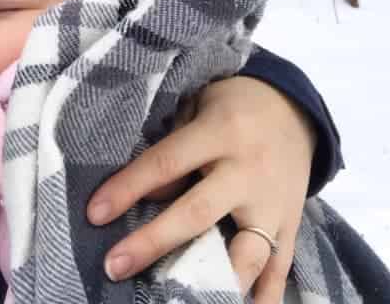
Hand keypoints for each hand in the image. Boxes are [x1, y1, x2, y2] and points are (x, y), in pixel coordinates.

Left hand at [86, 75, 316, 302]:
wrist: (293, 108)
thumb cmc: (233, 105)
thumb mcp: (199, 107)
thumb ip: (174, 147)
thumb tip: (148, 197)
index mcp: (220, 132)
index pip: (167, 163)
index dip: (129, 188)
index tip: (95, 213)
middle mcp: (247, 170)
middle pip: (197, 213)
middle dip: (153, 242)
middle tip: (114, 265)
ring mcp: (274, 203)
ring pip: (246, 252)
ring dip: (213, 282)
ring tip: (179, 300)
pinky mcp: (292, 225)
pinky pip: (279, 268)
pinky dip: (263, 298)